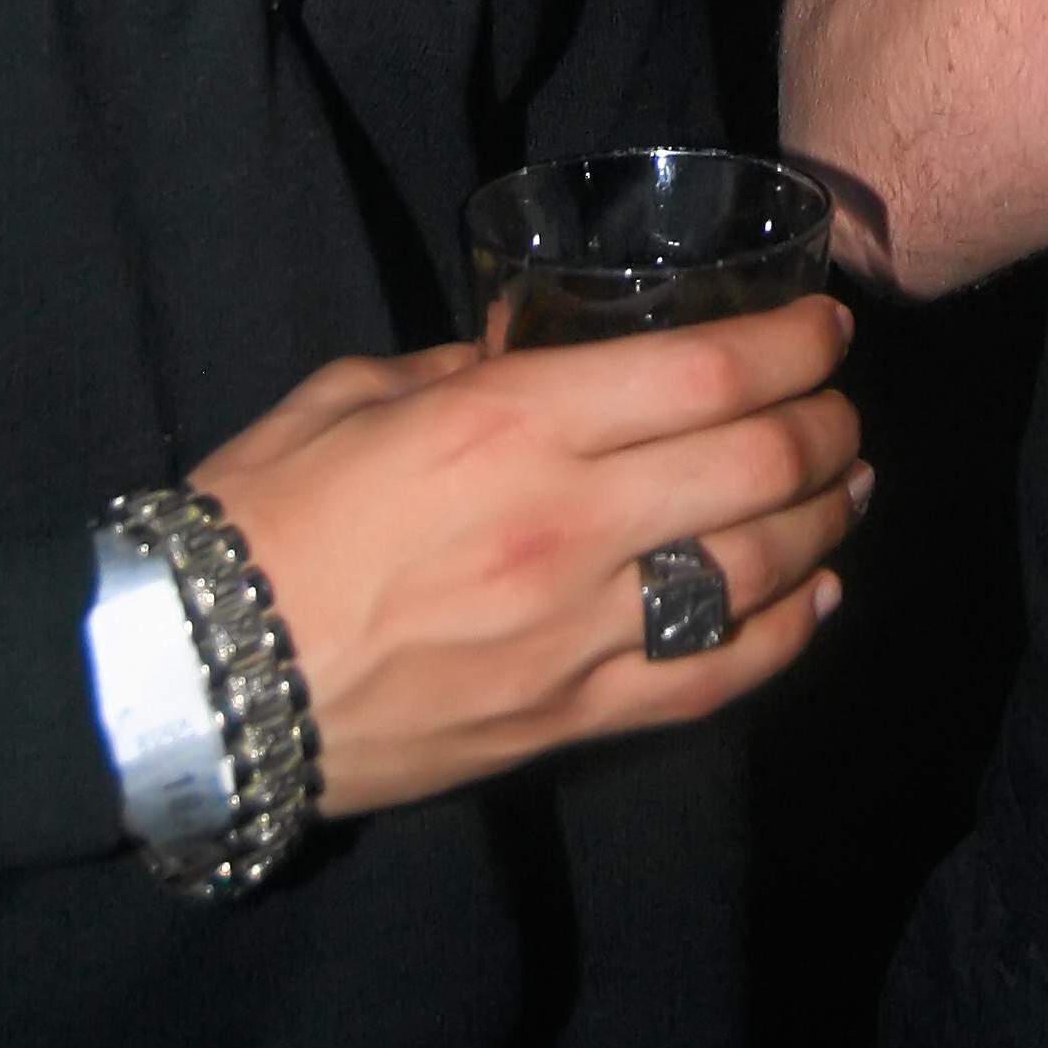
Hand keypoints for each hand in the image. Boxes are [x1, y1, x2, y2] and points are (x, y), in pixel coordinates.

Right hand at [192, 294, 863, 816]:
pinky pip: (711, 678)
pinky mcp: (566, 718)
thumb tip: (539, 345)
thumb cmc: (266, 511)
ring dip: (824, 520)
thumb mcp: (361, 389)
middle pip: (757, 465)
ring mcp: (576, 632)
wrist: (197, 678)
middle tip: (842, 405)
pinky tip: (816, 595)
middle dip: (826, 425)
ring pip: (754, 570)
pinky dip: (786, 633)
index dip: (793, 344)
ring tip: (850, 486)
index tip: (827, 328)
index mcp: (515, 422)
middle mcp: (567, 523)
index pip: (708, 370)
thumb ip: (469, 363)